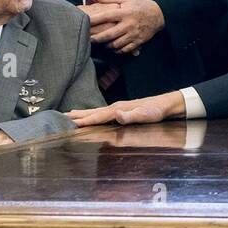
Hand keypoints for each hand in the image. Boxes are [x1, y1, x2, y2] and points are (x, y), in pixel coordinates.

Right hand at [68, 91, 186, 126]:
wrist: (166, 104)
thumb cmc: (156, 111)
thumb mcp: (145, 115)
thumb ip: (131, 116)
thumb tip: (116, 114)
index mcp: (118, 109)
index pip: (98, 116)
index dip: (84, 120)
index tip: (70, 123)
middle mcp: (115, 107)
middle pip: (93, 112)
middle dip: (78, 115)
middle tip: (61, 116)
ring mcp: (118, 108)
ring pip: (96, 111)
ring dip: (82, 113)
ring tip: (69, 114)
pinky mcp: (121, 110)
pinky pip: (102, 113)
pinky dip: (92, 114)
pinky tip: (91, 115)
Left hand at [81, 0, 165, 53]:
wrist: (159, 14)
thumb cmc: (140, 5)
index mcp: (124, 12)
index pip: (106, 16)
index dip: (94, 20)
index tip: (84, 22)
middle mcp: (128, 24)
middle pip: (109, 35)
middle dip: (97, 38)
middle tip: (89, 39)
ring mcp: (134, 34)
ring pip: (116, 44)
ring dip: (107, 45)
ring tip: (102, 43)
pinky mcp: (139, 41)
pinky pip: (125, 49)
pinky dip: (118, 50)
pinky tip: (113, 48)